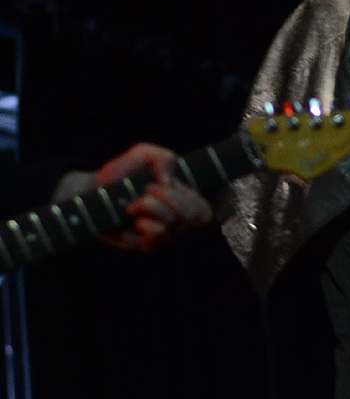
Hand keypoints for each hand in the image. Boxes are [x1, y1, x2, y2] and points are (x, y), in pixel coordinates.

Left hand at [94, 143, 212, 250]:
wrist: (92, 191)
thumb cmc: (122, 172)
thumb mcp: (143, 154)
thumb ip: (163, 158)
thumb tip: (170, 180)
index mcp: (183, 198)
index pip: (206, 210)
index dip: (197, 201)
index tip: (175, 185)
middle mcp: (177, 218)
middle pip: (196, 214)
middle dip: (171, 197)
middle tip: (148, 188)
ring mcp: (162, 233)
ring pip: (173, 222)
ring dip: (151, 207)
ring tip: (133, 203)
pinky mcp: (145, 244)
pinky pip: (157, 236)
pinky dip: (146, 223)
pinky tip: (133, 218)